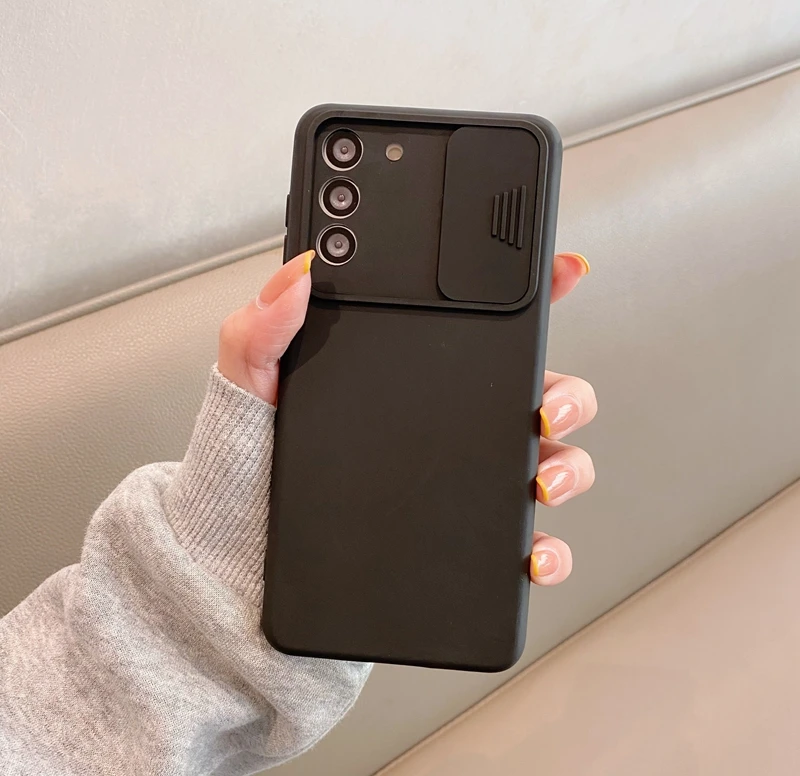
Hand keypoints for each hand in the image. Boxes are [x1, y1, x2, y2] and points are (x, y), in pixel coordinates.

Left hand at [218, 250, 594, 587]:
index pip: (479, 325)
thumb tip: (294, 273)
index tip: (562, 274)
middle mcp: (444, 424)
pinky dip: (547, 550)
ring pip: (547, 462)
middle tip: (547, 405)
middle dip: (566, 394)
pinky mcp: (461, 541)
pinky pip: (524, 544)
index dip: (532, 294)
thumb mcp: (252, 389)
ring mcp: (458, 481)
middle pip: (535, 393)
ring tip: (544, 479)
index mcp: (408, 374)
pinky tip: (531, 553)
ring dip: (568, 467)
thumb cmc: (247, 471)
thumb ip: (263, 330)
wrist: (237, 558)